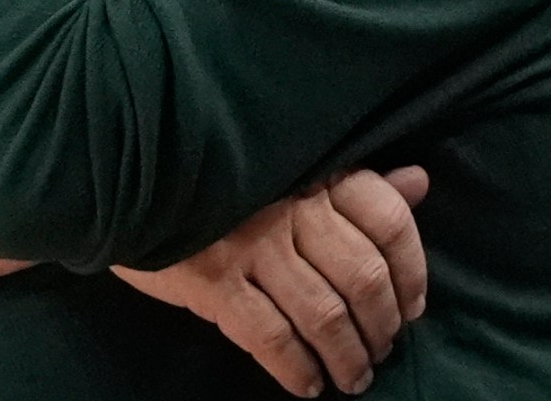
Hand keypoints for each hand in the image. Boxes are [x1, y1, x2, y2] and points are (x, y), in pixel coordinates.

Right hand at [113, 166, 428, 397]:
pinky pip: (270, 338)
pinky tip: (308, 384)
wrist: (132, 183)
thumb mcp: (291, 172)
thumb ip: (355, 182)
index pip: (389, 221)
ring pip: (324, 315)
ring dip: (348, 358)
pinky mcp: (213, 283)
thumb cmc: (225, 183)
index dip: (411, 272)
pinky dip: (297, 369)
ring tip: (353, 377)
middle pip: (364, 277)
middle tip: (380, 350)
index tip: (412, 307)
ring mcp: (252, 247)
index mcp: (317, 175)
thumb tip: (418, 183)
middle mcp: (291, 209)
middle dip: (382, 327)